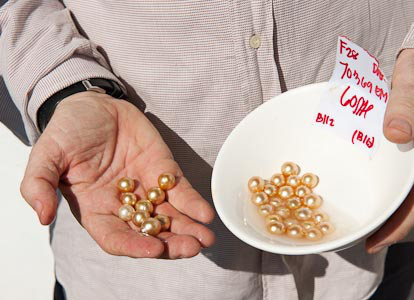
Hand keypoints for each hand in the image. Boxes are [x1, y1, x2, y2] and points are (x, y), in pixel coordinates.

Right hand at [20, 91, 214, 257]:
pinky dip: (193, 202)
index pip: (116, 238)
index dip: (135, 246)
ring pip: (169, 217)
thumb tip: (42, 216)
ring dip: (189, 229)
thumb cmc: (67, 131)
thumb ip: (38, 184)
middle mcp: (124, 206)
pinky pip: (180, 190)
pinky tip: (206, 214)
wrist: (92, 104)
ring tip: (206, 238)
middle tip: (192, 248)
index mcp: (96, 210)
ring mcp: (146, 189)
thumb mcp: (46, 155)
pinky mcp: (163, 170)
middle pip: (150, 233)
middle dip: (172, 243)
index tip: (154, 248)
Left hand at [366, 49, 413, 252]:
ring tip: (365, 222)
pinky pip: (406, 179)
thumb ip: (404, 105)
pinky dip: (391, 192)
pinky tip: (374, 193)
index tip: (376, 242)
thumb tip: (394, 134)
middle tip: (363, 239)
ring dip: (390, 211)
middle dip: (392, 226)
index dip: (400, 226)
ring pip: (410, 193)